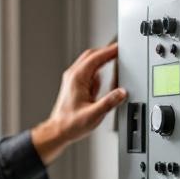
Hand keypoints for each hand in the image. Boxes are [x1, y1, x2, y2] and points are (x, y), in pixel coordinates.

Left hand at [31, 43, 126, 164]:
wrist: (58, 131)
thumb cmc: (70, 124)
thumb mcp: (94, 115)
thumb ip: (109, 102)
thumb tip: (122, 92)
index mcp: (77, 78)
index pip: (96, 57)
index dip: (109, 51)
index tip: (119, 47)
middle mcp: (73, 76)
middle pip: (91, 55)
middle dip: (106, 52)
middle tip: (119, 52)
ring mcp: (72, 79)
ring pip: (89, 62)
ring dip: (101, 61)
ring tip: (113, 67)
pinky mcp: (74, 85)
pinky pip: (88, 72)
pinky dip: (97, 72)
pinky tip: (102, 83)